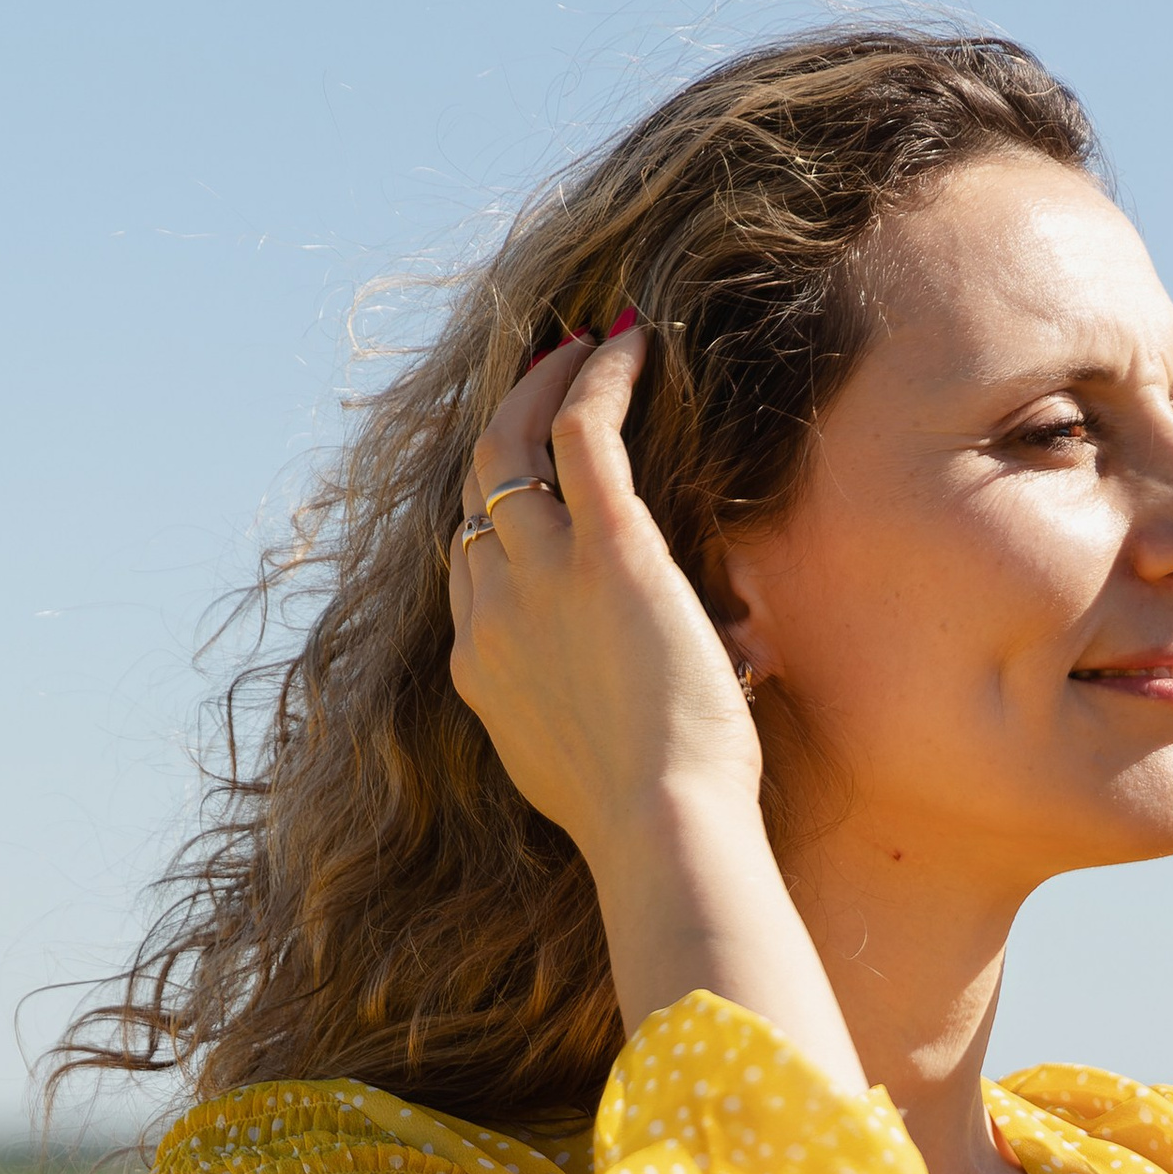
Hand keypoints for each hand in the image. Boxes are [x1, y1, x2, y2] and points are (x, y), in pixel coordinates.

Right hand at [444, 323, 762, 878]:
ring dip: (544, 382)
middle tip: (545, 377)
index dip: (500, 516)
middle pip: (477, 495)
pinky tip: (631, 341)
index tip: (539, 485)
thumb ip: (612, 702)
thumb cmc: (658, 820)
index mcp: (481, 670)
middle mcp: (491, 612)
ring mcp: (538, 578)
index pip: (469, 566)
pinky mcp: (606, 553)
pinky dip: (600, 378)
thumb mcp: (603, 759)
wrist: (660, 832)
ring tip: (587, 342)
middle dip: (506, 427)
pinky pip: (583, 429)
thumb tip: (704, 662)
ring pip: (511, 445)